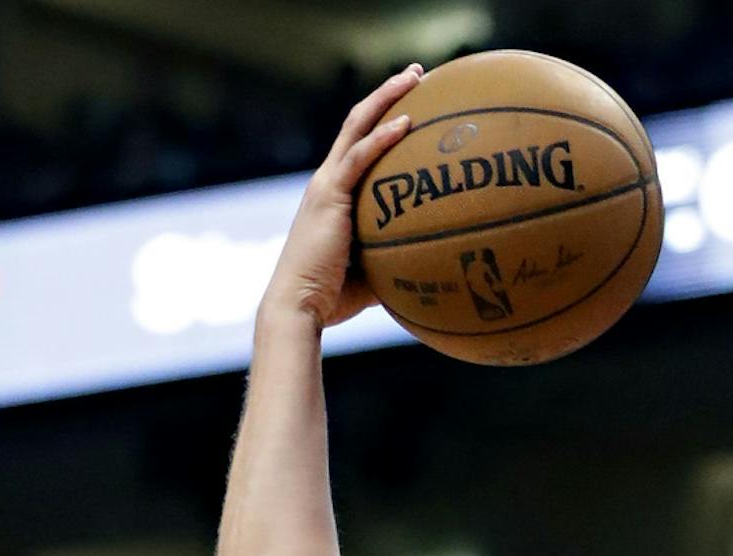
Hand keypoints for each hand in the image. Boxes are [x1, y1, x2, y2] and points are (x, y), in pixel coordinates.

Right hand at [262, 67, 423, 330]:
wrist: (300, 305)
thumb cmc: (333, 298)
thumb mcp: (372, 273)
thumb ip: (395, 259)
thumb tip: (432, 266)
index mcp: (335, 194)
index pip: (359, 145)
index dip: (383, 119)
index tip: (412, 103)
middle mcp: (328, 180)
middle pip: (359, 122)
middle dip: (388, 93)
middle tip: (417, 74)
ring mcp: (326, 184)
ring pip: (358, 126)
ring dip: (387, 98)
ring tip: (415, 77)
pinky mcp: (329, 195)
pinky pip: (359, 158)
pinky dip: (383, 138)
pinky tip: (407, 122)